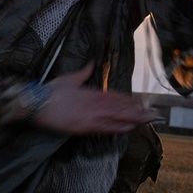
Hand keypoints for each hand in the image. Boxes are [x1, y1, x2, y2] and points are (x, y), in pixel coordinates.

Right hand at [32, 63, 159, 134]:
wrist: (36, 104)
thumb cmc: (49, 91)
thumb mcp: (67, 78)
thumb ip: (83, 72)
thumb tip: (92, 63)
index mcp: (90, 92)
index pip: (115, 96)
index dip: (130, 100)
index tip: (141, 103)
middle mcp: (95, 103)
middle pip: (121, 107)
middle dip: (139, 111)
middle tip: (155, 114)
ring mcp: (91, 115)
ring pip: (119, 117)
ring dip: (135, 119)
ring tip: (149, 120)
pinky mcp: (86, 126)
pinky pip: (108, 128)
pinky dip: (121, 127)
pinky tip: (131, 128)